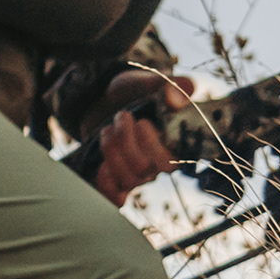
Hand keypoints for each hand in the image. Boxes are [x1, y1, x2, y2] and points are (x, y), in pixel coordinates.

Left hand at [82, 70, 192, 204]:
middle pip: (143, 171)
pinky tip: (102, 165)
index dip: (153, 146)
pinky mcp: (117, 177)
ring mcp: (136, 172)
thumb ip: (169, 86)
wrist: (102, 98)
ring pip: (127, 180)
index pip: (170, 164)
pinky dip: (106, 183)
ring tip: (108, 129)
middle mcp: (156, 163)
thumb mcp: (148, 82)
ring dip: (111, 151)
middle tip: (121, 118)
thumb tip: (177, 98)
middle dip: (126, 143)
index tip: (141, 122)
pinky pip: (115, 196)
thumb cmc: (131, 90)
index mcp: (172, 144)